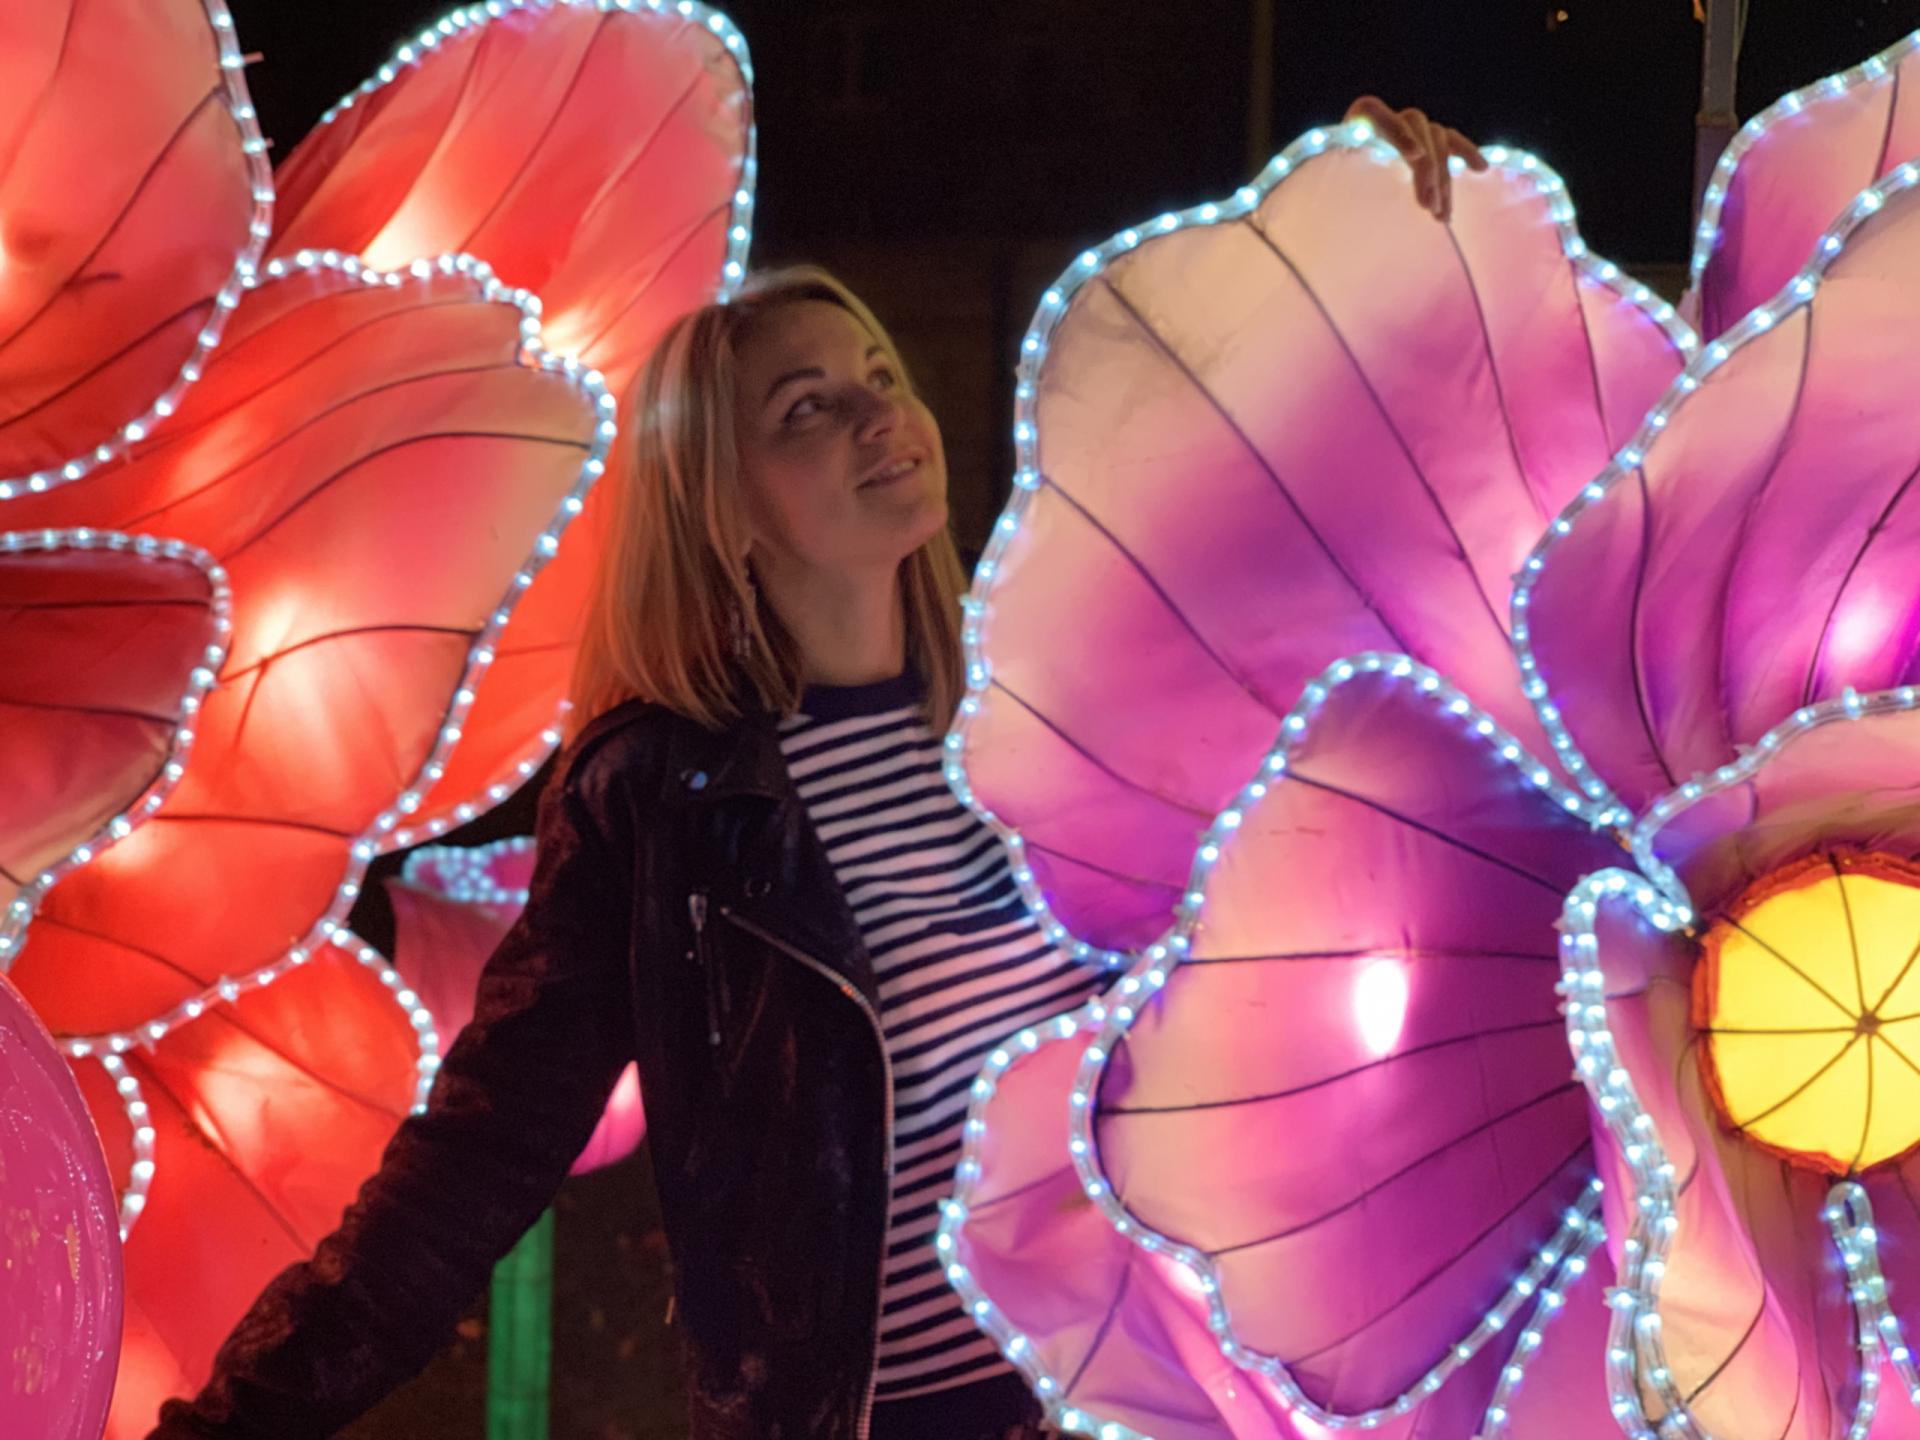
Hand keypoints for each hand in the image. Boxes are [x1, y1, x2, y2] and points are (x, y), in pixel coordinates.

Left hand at [1342, 97, 1488, 222]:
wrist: (1339, 188)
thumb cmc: (1333, 190)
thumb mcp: (1332, 183)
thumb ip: (1339, 181)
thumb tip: (1337, 203)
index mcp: (1360, 118)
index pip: (1381, 115)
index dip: (1401, 135)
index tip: (1415, 157)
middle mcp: (1389, 116)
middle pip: (1417, 130)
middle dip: (1425, 170)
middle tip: (1427, 207)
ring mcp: (1412, 126)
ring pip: (1438, 140)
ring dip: (1443, 178)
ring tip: (1441, 215)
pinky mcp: (1429, 139)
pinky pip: (1452, 140)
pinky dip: (1467, 152)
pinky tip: (1481, 170)